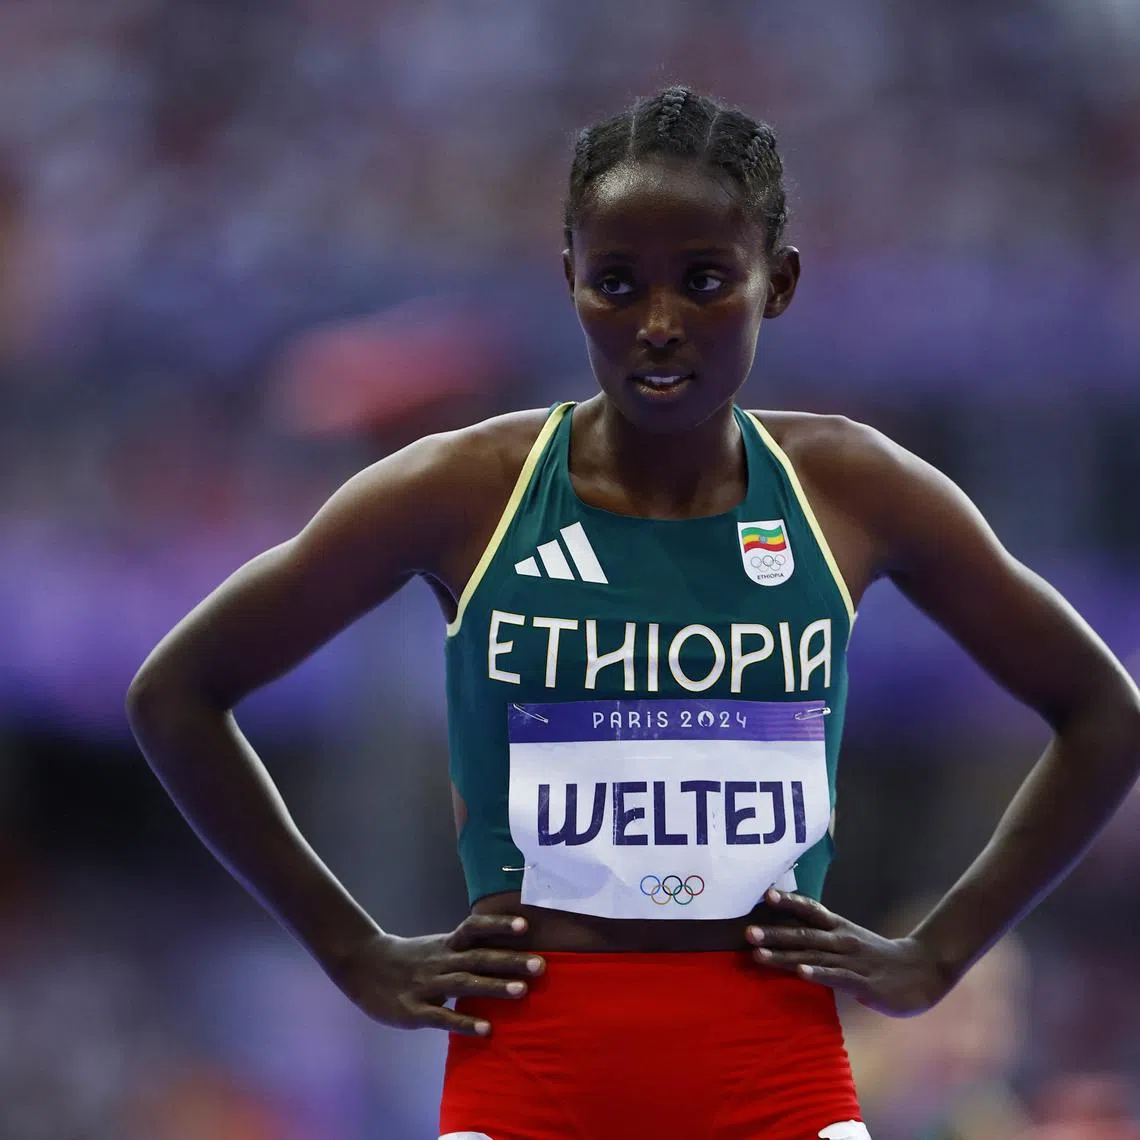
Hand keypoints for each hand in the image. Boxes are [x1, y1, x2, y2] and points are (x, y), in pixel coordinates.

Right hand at [324, 914, 544, 1036]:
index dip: (499, 925)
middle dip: (510, 960)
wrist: (362, 966)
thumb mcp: (437, 948)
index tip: (526, 926)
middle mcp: (440, 961)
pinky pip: (442, 1017)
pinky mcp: (414, 1011)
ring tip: (522, 991)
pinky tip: (486, 1030)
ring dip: (494, 987)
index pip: (474, 928)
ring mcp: (427, 985)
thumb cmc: (409, 959)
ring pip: (464, 983)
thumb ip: (465, 952)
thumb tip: (504, 954)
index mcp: (446, 945)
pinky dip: (465, 1023)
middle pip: (478, 957)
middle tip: (540, 965)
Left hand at [745, 889, 951, 1016]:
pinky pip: (836, 977)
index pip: (810, 910)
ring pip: (813, 956)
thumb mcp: (850, 943)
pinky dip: (817, 974)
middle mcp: (842, 940)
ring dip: (785, 955)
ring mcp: (852, 960)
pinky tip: (800, 973)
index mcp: (839, 928)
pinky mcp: (864, 982)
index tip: (765, 895)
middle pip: (803, 934)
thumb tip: (789, 939)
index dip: (788, 902)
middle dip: (774, 933)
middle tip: (747, 932)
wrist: (923, 971)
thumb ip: (823, 942)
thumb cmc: (878, 958)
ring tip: (759, 954)